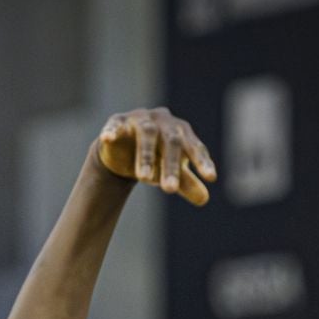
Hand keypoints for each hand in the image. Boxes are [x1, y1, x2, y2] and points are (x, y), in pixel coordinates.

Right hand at [93, 107, 216, 205]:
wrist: (123, 149)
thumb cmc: (155, 158)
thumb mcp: (171, 171)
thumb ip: (186, 183)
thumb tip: (204, 199)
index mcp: (181, 132)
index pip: (194, 147)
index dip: (202, 161)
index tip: (210, 178)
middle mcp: (163, 121)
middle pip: (171, 142)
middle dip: (170, 166)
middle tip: (170, 190)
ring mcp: (140, 118)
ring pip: (147, 134)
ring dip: (146, 156)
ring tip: (145, 179)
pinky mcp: (118, 121)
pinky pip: (115, 125)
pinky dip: (112, 131)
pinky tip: (108, 138)